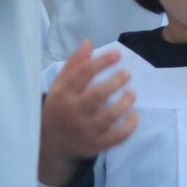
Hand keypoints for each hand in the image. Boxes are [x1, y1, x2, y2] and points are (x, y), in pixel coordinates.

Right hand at [38, 40, 137, 186]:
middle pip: (97, 94)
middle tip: (127, 73)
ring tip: (132, 94)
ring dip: (125, 103)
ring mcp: (85, 130)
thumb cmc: (60, 107)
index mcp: (63, 93)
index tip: (117, 53)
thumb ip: (74, 65)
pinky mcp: (95, 145)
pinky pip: (117, 137)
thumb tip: (88, 42)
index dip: (102, 61)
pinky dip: (129, 126)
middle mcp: (73, 111)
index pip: (83, 74)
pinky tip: (135, 115)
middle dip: (115, 81)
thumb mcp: (60, 85)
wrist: (52, 142)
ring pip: (109, 116)